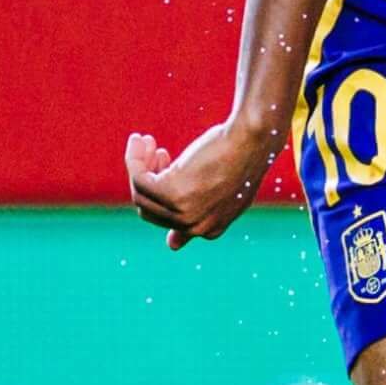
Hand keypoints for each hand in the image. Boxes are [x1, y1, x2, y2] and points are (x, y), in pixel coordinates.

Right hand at [125, 115, 283, 247]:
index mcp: (210, 230)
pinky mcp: (170, 193)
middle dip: (149, 178)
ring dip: (138, 165)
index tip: (163, 163)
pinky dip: (134, 159)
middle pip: (150, 208)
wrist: (251, 138)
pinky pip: (139, 178)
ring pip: (141, 193)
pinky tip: (140, 141)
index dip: (161, 190)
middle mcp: (194, 226)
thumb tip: (172, 246)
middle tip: (158, 151)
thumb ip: (201, 217)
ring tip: (144, 141)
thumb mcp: (226, 193)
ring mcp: (182, 212)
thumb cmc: (242, 156)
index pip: (168, 221)